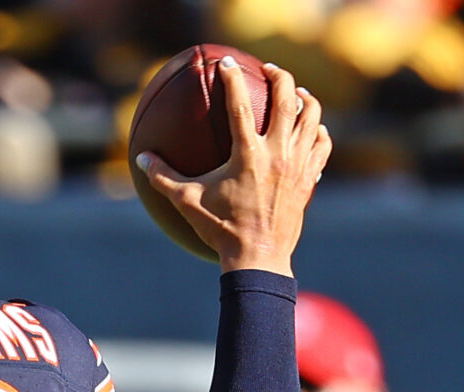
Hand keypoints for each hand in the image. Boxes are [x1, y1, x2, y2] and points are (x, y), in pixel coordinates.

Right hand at [137, 59, 330, 275]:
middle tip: (270, 70)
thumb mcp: (187, 202)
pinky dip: (318, 131)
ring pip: (312, 118)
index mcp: (247, 154)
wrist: (259, 257)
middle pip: (288, 100)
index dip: (232, 79)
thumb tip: (142, 158)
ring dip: (305, 99)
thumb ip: (163, 177)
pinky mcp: (309, 178)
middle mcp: (278, 154)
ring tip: (296, 93)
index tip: (226, 63)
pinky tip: (311, 129)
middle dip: (281, 77)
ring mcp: (297, 165)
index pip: (239, 105)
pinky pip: (322, 145)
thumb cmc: (221, 230)